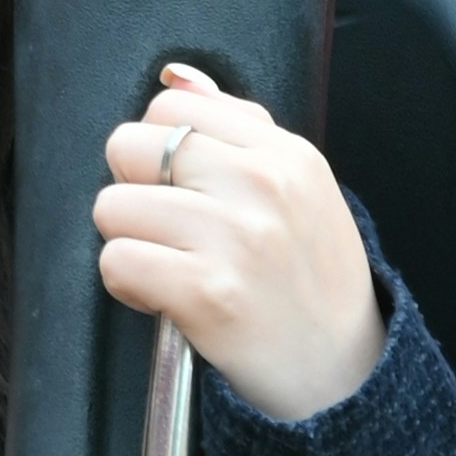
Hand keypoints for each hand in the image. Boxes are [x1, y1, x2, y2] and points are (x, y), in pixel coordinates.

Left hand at [94, 66, 386, 425]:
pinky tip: (165, 300)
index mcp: (286, 152)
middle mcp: (263, 184)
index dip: (159, 152)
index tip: (185, 193)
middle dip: (135, 193)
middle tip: (173, 235)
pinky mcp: (209, 293)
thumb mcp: (297, 191)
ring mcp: (237, 238)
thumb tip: (173, 77)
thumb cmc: (308, 283)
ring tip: (174, 269)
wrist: (342, 379)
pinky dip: (128, 287)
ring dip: (129, 244)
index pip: (170, 107)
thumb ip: (236, 128)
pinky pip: (117, 262)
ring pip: (112, 207)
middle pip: (128, 147)